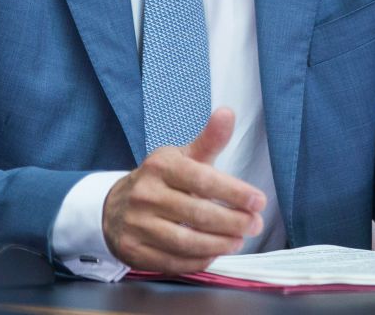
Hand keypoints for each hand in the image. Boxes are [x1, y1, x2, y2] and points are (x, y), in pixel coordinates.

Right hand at [102, 107, 265, 272]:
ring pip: (186, 241)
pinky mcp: (134, 250)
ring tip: (239, 240)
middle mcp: (146, 194)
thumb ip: (209, 140)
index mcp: (161, 166)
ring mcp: (137, 224)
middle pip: (198, 214)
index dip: (234, 193)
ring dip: (220, 244)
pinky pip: (173, 261)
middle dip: (233, 222)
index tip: (259, 201)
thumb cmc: (160, 180)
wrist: (114, 206)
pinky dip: (198, 260)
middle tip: (255, 225)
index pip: (203, 180)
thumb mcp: (182, 157)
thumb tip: (227, 113)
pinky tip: (214, 253)